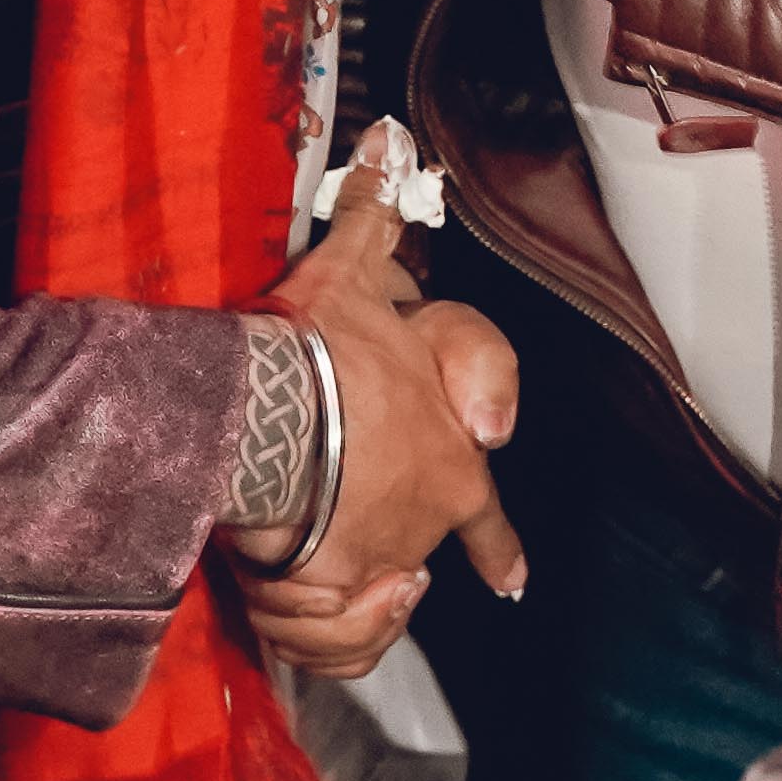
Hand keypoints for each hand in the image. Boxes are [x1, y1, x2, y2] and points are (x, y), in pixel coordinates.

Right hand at [221, 144, 528, 674]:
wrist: (271, 411)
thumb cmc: (325, 347)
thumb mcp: (358, 271)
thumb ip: (378, 216)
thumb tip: (393, 141)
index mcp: (454, 461)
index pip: (486, 512)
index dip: (496, 547)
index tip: (510, 580)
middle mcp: (426, 523)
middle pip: (418, 556)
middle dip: (395, 559)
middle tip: (359, 548)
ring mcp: (376, 565)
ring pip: (374, 609)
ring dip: (355, 604)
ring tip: (327, 580)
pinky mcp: (319, 596)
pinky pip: (330, 638)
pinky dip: (321, 633)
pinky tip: (303, 605)